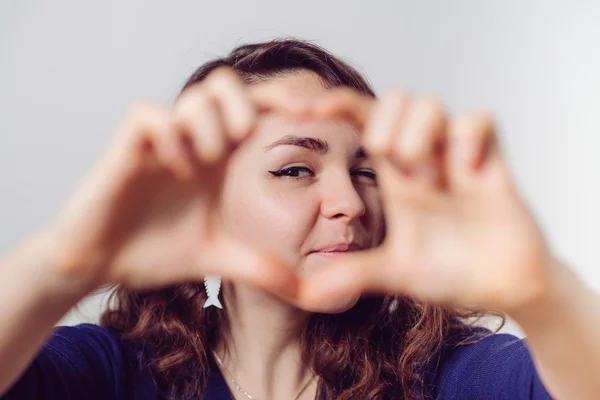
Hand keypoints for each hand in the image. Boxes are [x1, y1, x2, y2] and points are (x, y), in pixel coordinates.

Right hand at [47, 68, 302, 298]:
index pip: (255, 110)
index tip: (311, 117)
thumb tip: (302, 290)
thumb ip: (259, 266)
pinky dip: (170, 139)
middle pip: (228, 84)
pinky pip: (152, 117)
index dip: (285, 102)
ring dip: (211, 132)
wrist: (101, 264)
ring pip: (197, 97)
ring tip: (200, 172)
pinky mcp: (127, 149)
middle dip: (248, 107)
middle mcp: (193, 142)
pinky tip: (175, 172)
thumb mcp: (217, 258)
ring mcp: (160, 142)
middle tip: (242, 145)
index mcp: (218, 160)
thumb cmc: (154, 251)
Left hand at [298, 89, 553, 312]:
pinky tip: (466, 175)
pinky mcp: (492, 157)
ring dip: (422, 138)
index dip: (336, 106)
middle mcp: (423, 156)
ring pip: (430, 103)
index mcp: (394, 175)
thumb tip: (304, 294)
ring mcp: (456, 154)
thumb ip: (351, 276)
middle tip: (399, 174)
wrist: (502, 286)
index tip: (307, 111)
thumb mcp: (393, 273)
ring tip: (433, 183)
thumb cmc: (450, 272)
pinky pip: (479, 120)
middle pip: (393, 99)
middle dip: (386, 128)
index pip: (361, 121)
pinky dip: (469, 141)